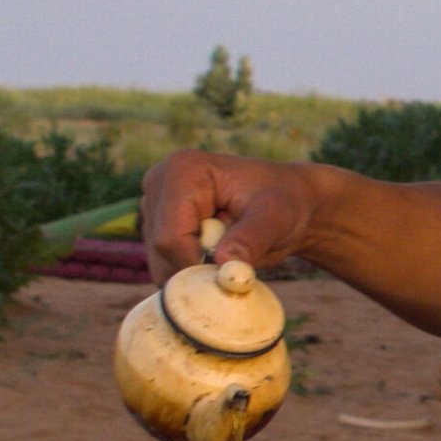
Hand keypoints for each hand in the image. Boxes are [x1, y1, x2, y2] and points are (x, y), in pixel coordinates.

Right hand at [141, 150, 330, 281]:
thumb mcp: (276, 219)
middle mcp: (159, 183)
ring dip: (195, 270)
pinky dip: (190, 270)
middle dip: (196, 267)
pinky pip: (162, 265)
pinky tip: (215, 252)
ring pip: (158, 263)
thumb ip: (251, 239)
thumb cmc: (284, 203)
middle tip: (236, 256)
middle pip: (160, 251)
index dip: (197, 264)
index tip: (232, 269)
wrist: (286, 202)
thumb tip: (223, 262)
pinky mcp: (156, 223)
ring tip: (227, 247)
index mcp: (183, 170)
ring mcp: (154, 204)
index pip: (170, 236)